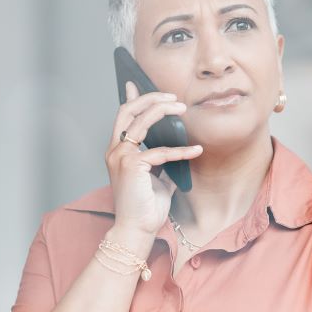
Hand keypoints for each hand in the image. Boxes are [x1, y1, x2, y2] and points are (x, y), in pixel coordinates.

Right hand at [106, 81, 203, 237]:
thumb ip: (161, 159)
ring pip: (141, 121)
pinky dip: (180, 150)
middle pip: (128, 111)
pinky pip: (160, 151)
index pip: (123, 117)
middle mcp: (115, 150)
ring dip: (163, 110)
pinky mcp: (132, 166)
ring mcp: (121, 157)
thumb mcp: (155, 177)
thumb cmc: (145, 206)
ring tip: (182, 108)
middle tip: (172, 96)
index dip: (131, 98)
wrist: (136, 229)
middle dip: (150, 98)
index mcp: (118, 151)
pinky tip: (196, 151)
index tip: (135, 82)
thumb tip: (175, 145)